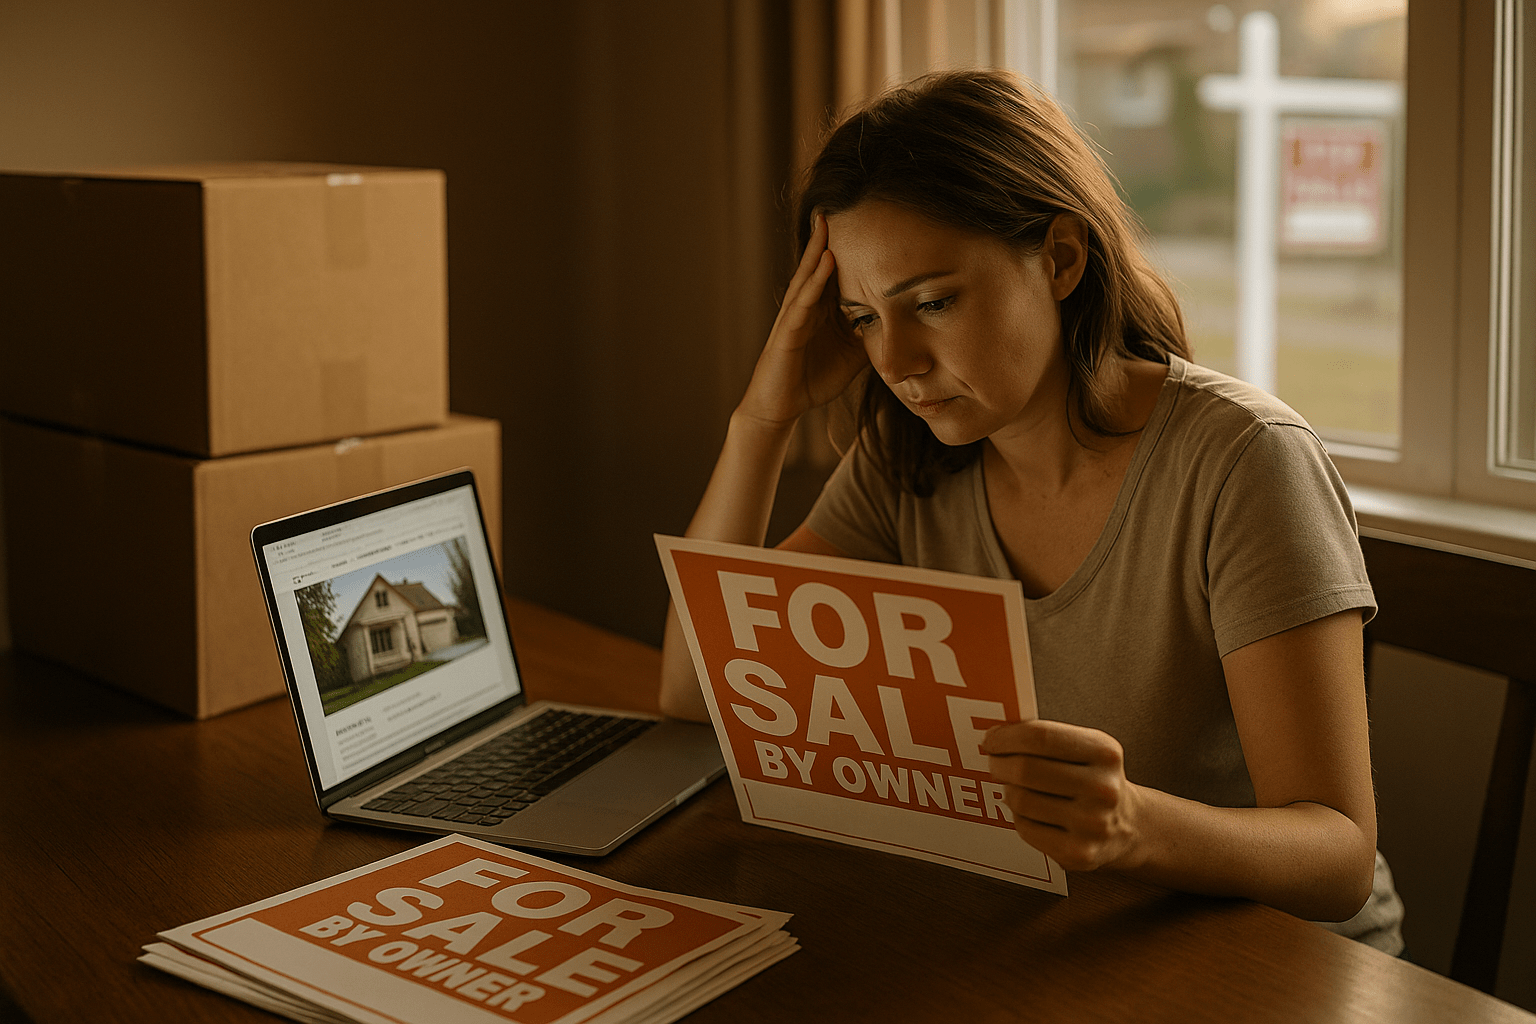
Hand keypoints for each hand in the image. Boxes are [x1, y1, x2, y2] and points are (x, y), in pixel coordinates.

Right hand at [737, 213, 869, 426]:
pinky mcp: (787, 333)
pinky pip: (802, 302)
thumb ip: (870, 337)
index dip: (845, 250)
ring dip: (817, 249)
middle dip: (826, 237)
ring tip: (827, 222)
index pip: (834, 274)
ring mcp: (794, 317)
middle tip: (837, 204)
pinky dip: (815, 281)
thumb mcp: (853, 356)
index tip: (861, 222)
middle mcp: (805, 307)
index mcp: (820, 310)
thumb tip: (901, 326)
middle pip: (817, 266)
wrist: (781, 407)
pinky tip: (826, 261)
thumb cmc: (812, 380)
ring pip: (807, 277)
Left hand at [983, 720, 1143, 872]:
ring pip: (1020, 800)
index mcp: (1104, 753)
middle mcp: (1102, 789)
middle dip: (999, 763)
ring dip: (1009, 790)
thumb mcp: (1086, 748)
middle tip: (995, 762)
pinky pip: (1024, 828)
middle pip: (1025, 770)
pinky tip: (1031, 812)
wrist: (1129, 826)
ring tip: (1017, 787)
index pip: (1041, 737)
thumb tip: (997, 735)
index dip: (1007, 737)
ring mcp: (1091, 824)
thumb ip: (1046, 738)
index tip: (991, 738)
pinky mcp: (1078, 853)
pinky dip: (1019, 817)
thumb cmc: (1096, 780)